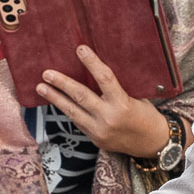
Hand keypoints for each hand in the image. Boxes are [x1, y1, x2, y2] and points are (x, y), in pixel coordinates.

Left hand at [36, 45, 168, 156]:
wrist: (153, 144)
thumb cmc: (147, 116)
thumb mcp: (136, 97)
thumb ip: (116, 88)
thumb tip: (96, 71)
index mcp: (122, 104)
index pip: (104, 78)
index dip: (91, 62)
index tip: (80, 49)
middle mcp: (109, 118)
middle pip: (80, 96)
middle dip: (61, 84)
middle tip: (47, 73)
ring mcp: (99, 131)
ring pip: (72, 112)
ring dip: (55, 99)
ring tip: (41, 88)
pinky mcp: (95, 139)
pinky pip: (77, 122)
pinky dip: (67, 110)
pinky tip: (57, 101)